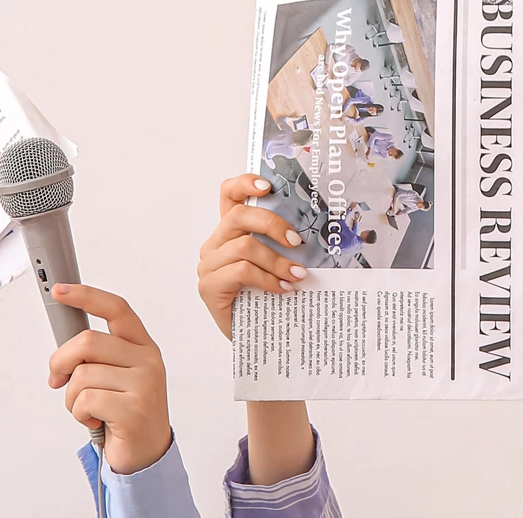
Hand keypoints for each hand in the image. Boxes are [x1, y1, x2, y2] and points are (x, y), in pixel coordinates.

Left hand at [47, 285, 172, 475]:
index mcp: (142, 346)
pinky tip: (95, 421)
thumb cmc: (125, 413)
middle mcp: (146, 360)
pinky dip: (80, 415)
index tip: (61, 290)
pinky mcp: (134, 409)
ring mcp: (144, 383)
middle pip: (87, 342)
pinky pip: (86, 401)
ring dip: (72, 399)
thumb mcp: (116, 376)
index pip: (116, 309)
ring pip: (82, 376)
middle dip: (61, 362)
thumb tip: (64, 349)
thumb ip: (96, 357)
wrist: (146, 453)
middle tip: (58, 380)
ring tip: (87, 409)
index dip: (86, 295)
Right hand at [196, 173, 308, 338]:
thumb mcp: (276, 263)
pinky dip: (268, 279)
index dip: (245, 183)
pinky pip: (241, 271)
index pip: (228, 195)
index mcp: (230, 232)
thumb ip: (281, 243)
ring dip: (276, 260)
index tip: (268, 186)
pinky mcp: (209, 288)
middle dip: (271, 224)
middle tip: (296, 240)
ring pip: (244, 247)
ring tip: (297, 274)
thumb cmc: (268, 298)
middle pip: (238, 217)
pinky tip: (283, 289)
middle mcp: (215, 245)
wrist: (259, 340)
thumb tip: (314, 229)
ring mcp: (209, 266)